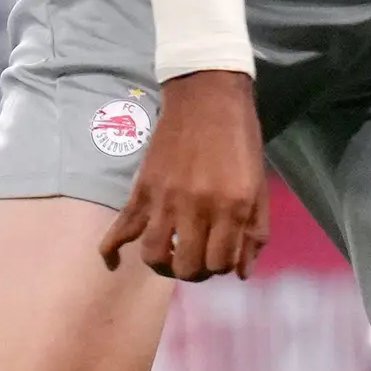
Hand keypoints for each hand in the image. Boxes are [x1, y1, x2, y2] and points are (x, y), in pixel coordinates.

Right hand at [98, 70, 270, 280]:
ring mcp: (165, 199)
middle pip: (188, 266)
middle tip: (198, 256)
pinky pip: (121, 228)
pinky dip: (112, 250)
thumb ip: (255, 232)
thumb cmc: (240, 140)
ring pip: (154, 256)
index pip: (222, 264)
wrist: (207, 96)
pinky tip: (112, 262)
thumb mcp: (259, 186)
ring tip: (171, 256)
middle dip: (196, 270)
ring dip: (164, 266)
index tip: (221, 254)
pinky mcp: (142, 189)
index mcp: (232, 206)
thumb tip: (242, 273)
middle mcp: (198, 207)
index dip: (223, 266)